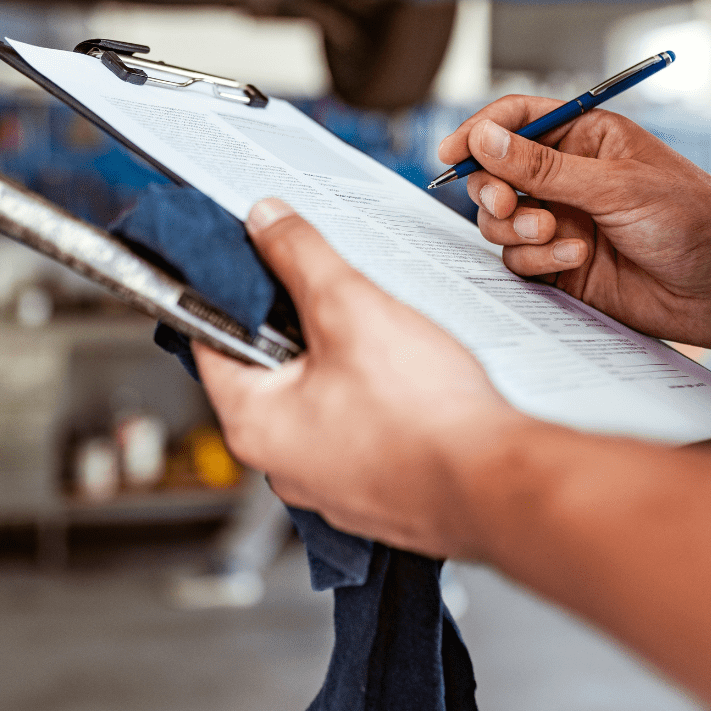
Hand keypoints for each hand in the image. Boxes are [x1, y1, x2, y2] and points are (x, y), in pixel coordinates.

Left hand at [193, 198, 525, 558]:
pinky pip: (352, 430)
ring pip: (315, 398)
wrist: (498, 485)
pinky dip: (369, 401)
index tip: (248, 262)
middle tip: (332, 296)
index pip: (212, 341)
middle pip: (267, 368)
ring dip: (338, 363)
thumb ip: (299, 256)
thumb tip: (266, 222)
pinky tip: (402, 383)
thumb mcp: (349, 306)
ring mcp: (326, 482)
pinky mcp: (369, 489)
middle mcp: (279, 463)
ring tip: (378, 341)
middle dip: (297, 325)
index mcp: (253, 424)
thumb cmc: (423, 415)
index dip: (229, 292)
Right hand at [438, 98, 710, 353]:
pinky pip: (517, 257)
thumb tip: (485, 138)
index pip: (519, 120)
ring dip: (515, 228)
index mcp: (586, 139)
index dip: (481, 131)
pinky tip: (574, 258)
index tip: (452, 150)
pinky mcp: (558, 262)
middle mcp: (567, 177)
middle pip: (496, 172)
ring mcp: (560, 220)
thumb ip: (543, 166)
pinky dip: (536, 258)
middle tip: (504, 202)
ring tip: (552, 233)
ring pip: (499, 219)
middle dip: (492, 188)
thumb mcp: (616, 184)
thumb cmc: (692, 221)